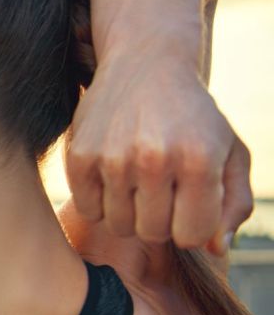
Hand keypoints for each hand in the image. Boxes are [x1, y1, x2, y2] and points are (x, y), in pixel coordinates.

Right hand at [64, 50, 253, 256]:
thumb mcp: (230, 153)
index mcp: (199, 160)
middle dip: (161, 219)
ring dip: (130, 212)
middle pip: (153, 234)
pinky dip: (100, 202)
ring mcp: (113, 158)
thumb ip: (233, 204)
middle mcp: (155, 159)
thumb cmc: (194, 116)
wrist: (146, 64)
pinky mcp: (80, 156)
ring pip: (120, 226)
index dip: (191, 224)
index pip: (191, 236)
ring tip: (137, 183)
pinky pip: (88, 210)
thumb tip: (214, 250)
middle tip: (162, 190)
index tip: (188, 200)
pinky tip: (112, 177)